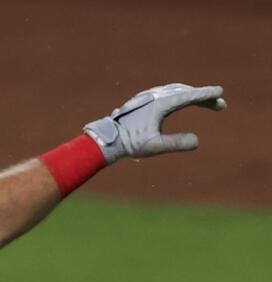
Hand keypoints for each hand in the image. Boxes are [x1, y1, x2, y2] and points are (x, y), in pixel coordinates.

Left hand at [84, 83, 225, 163]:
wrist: (106, 140)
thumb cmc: (129, 144)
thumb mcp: (154, 146)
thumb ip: (176, 143)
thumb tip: (197, 141)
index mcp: (159, 104)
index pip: (188, 96)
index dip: (206, 94)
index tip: (220, 92)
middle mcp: (154, 96)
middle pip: (185, 91)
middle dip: (203, 97)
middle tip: (220, 105)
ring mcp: (148, 96)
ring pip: (176, 90)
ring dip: (192, 94)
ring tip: (206, 102)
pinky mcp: (143, 100)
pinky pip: (167, 92)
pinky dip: (180, 94)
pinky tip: (183, 100)